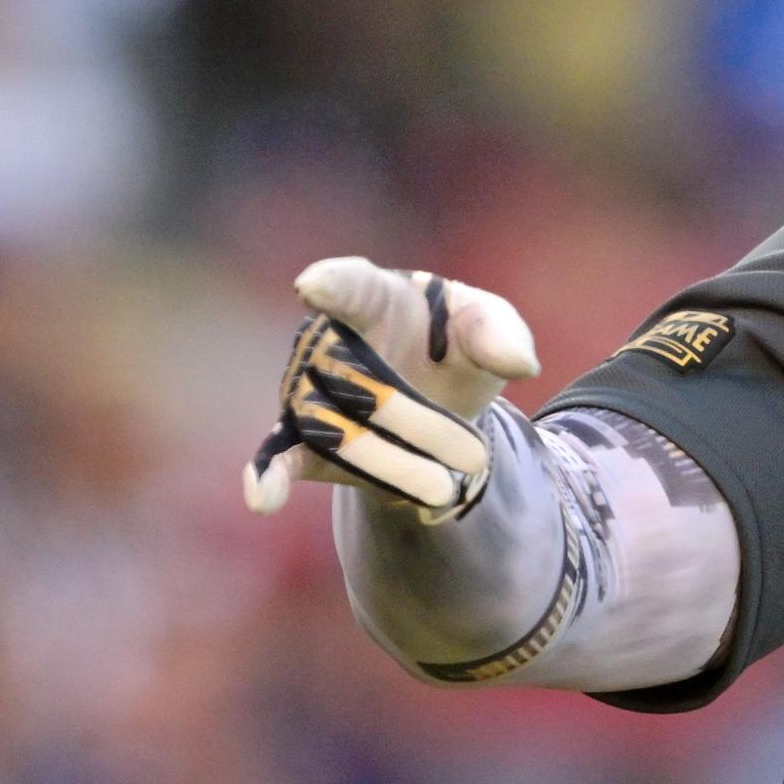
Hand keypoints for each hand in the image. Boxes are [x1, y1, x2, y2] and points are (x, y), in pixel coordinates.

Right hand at [243, 257, 542, 522]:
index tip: (315, 286)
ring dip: (391, 463)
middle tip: (473, 455)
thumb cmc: (456, 345)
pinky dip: (270, 476)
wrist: (440, 401)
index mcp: (373, 296)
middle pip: (359, 382)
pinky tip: (263, 498)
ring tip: (442, 487)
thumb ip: (502, 334)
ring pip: (338, 430)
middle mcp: (328, 340)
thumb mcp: (489, 328)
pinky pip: (280, 454)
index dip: (334, 285)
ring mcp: (309, 390)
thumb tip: (520, 362)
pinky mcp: (305, 440)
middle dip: (416, 421)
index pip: (351, 286)